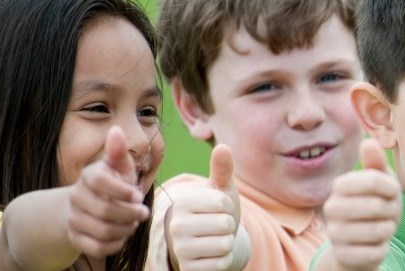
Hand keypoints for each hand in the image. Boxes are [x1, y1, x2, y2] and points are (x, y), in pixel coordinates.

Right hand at [66, 126, 150, 256]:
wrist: (85, 207)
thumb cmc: (111, 184)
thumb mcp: (118, 168)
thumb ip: (118, 152)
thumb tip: (116, 130)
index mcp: (89, 176)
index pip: (101, 182)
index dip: (123, 191)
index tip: (138, 195)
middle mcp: (77, 197)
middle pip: (105, 211)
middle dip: (130, 214)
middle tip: (142, 212)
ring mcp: (73, 218)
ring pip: (103, 231)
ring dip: (125, 229)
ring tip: (132, 223)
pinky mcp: (75, 238)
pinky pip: (98, 247)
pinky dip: (115, 244)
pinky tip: (121, 235)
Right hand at [166, 145, 242, 269]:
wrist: (208, 241)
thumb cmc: (215, 212)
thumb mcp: (220, 189)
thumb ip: (222, 169)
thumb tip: (222, 146)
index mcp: (182, 202)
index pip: (223, 203)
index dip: (228, 206)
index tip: (217, 209)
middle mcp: (175, 225)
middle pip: (225, 224)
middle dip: (229, 226)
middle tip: (217, 226)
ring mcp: (179, 249)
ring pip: (224, 245)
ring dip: (227, 243)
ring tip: (215, 239)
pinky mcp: (188, 268)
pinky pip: (222, 263)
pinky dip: (224, 259)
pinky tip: (212, 254)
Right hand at [324, 139, 401, 270]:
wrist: (361, 243)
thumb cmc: (376, 206)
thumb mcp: (381, 183)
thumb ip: (376, 163)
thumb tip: (369, 142)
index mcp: (340, 186)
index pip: (372, 180)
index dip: (391, 187)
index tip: (392, 192)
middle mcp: (331, 208)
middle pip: (377, 206)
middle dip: (392, 211)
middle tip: (389, 213)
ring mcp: (335, 233)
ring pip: (378, 231)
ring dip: (388, 230)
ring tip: (383, 228)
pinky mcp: (343, 256)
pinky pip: (374, 253)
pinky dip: (382, 249)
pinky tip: (376, 246)